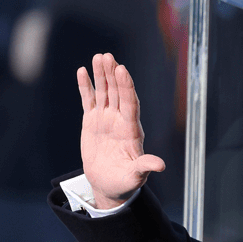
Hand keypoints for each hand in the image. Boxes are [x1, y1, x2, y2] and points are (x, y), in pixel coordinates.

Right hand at [78, 52, 165, 209]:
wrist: (108, 185)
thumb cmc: (125, 182)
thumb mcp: (135, 176)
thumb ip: (145, 167)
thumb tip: (160, 165)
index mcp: (131, 130)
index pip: (130, 104)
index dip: (126, 87)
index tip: (122, 70)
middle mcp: (119, 121)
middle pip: (117, 93)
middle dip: (113, 75)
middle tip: (108, 57)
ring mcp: (105, 119)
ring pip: (104, 92)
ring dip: (101, 75)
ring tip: (98, 57)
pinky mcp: (92, 122)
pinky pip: (88, 100)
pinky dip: (85, 86)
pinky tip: (82, 71)